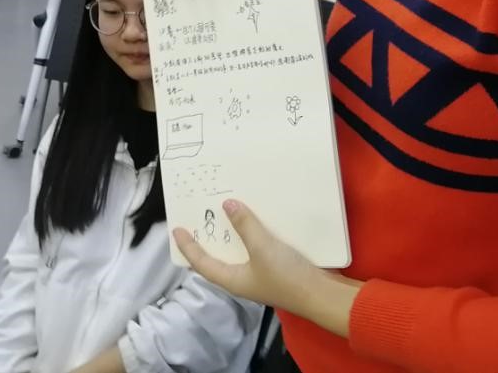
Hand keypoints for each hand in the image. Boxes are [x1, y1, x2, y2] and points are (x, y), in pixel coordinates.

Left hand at [174, 200, 361, 337]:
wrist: (321, 293)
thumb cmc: (286, 275)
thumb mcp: (262, 248)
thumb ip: (245, 226)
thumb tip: (226, 204)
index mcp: (232, 279)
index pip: (202, 263)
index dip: (189, 247)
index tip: (177, 229)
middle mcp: (242, 277)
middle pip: (219, 256)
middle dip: (209, 238)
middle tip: (200, 215)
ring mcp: (260, 273)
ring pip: (239, 250)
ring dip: (233, 233)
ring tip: (226, 211)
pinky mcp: (276, 266)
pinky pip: (257, 246)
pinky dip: (253, 232)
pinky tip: (257, 217)